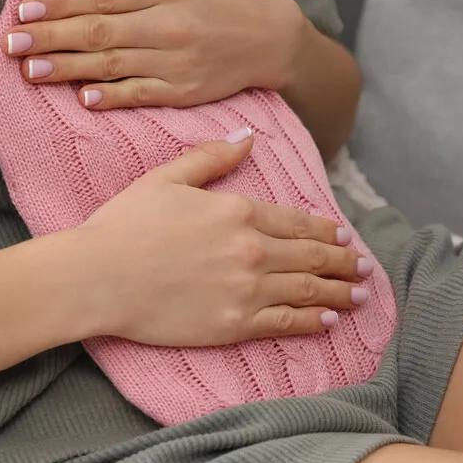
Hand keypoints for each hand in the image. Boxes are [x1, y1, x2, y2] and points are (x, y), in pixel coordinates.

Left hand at [0, 0, 308, 110]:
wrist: (270, 39)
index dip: (63, 2)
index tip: (26, 8)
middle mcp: (170, 24)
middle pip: (100, 31)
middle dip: (51, 36)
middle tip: (11, 42)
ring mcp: (176, 61)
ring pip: (112, 65)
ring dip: (67, 68)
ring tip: (29, 69)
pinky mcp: (182, 91)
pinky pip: (140, 94)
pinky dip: (112, 98)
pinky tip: (81, 98)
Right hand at [72, 128, 370, 346]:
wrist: (97, 277)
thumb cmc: (123, 226)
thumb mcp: (166, 179)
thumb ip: (211, 158)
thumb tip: (249, 137)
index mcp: (237, 211)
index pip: (297, 221)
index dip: (326, 230)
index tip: (345, 236)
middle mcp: (251, 250)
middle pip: (312, 256)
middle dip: (345, 262)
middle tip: (365, 267)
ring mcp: (246, 290)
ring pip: (309, 290)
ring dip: (341, 292)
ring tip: (361, 294)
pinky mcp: (233, 325)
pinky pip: (285, 323)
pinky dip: (312, 321)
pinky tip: (328, 320)